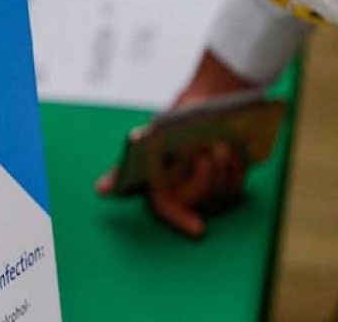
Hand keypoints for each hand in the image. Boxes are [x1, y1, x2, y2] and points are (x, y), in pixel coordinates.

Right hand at [96, 50, 257, 237]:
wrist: (198, 109)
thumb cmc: (168, 131)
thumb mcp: (143, 146)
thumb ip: (122, 171)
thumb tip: (100, 190)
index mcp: (161, 188)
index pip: (168, 210)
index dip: (182, 219)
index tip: (199, 228)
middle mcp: (186, 194)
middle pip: (200, 198)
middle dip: (205, 180)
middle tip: (207, 154)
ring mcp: (211, 188)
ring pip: (221, 192)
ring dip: (224, 171)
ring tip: (222, 146)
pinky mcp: (230, 180)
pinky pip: (238, 182)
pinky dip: (238, 167)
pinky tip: (236, 148)